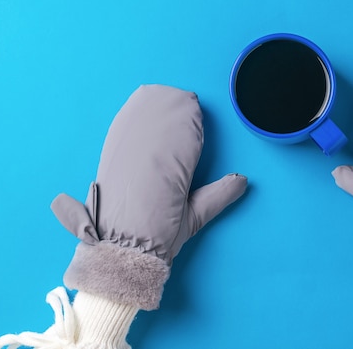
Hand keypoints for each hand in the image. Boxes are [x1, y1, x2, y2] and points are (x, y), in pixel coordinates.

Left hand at [51, 84, 246, 308]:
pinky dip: (137, 109)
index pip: (187, 122)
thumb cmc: (158, 234)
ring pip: (144, 106)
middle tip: (186, 112)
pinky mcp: (110, 149)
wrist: (118, 247)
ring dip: (159, 104)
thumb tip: (242, 180)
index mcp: (174, 163)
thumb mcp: (194, 217)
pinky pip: (125, 117)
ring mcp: (126, 145)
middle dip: (178, 107)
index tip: (197, 117)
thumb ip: (219, 194)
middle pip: (166, 106)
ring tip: (167, 106)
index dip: (194, 117)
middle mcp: (149, 148)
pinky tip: (143, 108)